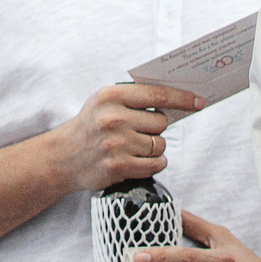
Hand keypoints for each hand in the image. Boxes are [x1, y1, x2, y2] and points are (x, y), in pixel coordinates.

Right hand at [49, 84, 204, 192]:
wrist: (62, 158)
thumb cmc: (90, 127)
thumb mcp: (104, 103)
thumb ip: (135, 98)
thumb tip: (178, 101)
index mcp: (110, 97)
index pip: (157, 94)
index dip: (182, 98)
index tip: (199, 101)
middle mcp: (113, 119)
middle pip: (162, 122)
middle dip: (156, 128)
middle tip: (139, 131)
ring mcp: (116, 144)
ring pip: (160, 145)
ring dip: (154, 148)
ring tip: (133, 147)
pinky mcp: (118, 167)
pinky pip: (155, 164)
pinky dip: (153, 164)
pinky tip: (138, 160)